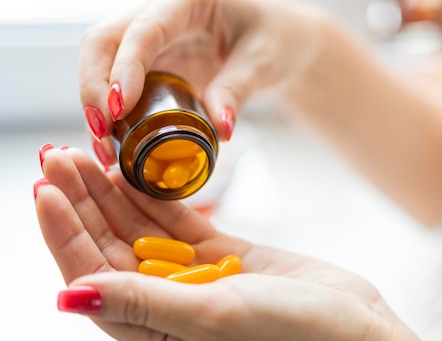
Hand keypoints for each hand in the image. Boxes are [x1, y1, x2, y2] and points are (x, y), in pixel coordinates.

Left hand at [35, 147, 414, 340]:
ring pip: (142, 232)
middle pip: (111, 250)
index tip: (45, 189)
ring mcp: (196, 281)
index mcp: (157, 338)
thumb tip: (70, 296)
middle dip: (83, 205)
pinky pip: (181, 223)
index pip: (94, 279)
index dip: (65, 235)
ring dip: (114, 195)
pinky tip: (135, 172)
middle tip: (60, 157)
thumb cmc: (296, 340)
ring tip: (87, 154)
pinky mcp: (224, 259)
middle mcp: (169, 309)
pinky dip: (158, 198)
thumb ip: (144, 305)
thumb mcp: (216, 321)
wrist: (358, 332)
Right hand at [80, 0, 324, 159]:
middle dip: (94, 88)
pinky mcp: (146, 63)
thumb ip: (237, 90)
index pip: (144, 30)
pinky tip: (112, 144)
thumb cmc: (270, 42)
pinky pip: (114, 83)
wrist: (271, 43)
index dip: (126, 67)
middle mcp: (157, 14)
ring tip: (105, 150)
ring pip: (99, 62)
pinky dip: (108, 114)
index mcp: (186, 2)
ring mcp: (147, 39)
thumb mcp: (261, 63)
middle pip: (103, 41)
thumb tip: (222, 131)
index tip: (119, 107)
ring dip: (94, 106)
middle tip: (103, 134)